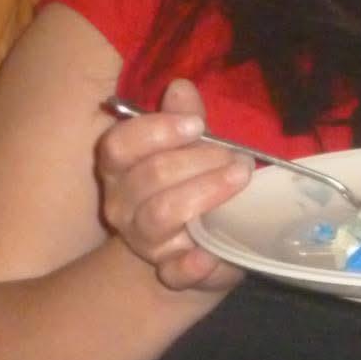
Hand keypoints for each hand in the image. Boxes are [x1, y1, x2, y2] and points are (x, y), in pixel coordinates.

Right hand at [95, 78, 247, 293]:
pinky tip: (210, 253)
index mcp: (122, 168)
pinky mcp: (170, 272)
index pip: (120, 145)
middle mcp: (123, 204)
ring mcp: (143, 241)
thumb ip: (185, 118)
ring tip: (240, 179)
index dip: (157, 131)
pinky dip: (192, 265)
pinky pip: (174, 272)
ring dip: (206, 193)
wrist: (204, 245)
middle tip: (239, 157)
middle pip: (149, 176)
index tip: (198, 124)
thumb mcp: (193, 147)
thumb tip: (181, 87)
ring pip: (160, 215)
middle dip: (199, 160)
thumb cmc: (195, 183)